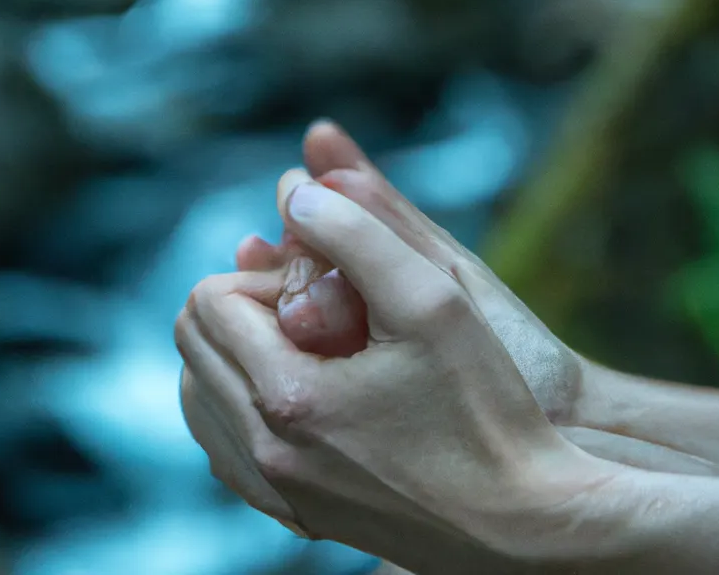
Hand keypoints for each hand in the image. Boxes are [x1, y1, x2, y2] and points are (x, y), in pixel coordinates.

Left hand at [176, 180, 607, 573]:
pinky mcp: (297, 516)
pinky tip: (300, 384)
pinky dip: (244, 399)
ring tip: (309, 338)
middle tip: (316, 302)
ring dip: (239, 348)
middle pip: (195, 345)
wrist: (524, 525)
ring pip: (200, 397)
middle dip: (245, 302)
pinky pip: (226, 447)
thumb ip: (358, 231)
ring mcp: (277, 493)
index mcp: (287, 400)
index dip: (263, 270)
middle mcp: (265, 456)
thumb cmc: (487, 407)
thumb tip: (296, 192)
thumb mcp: (432, 297)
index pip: (212, 301)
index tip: (324, 280)